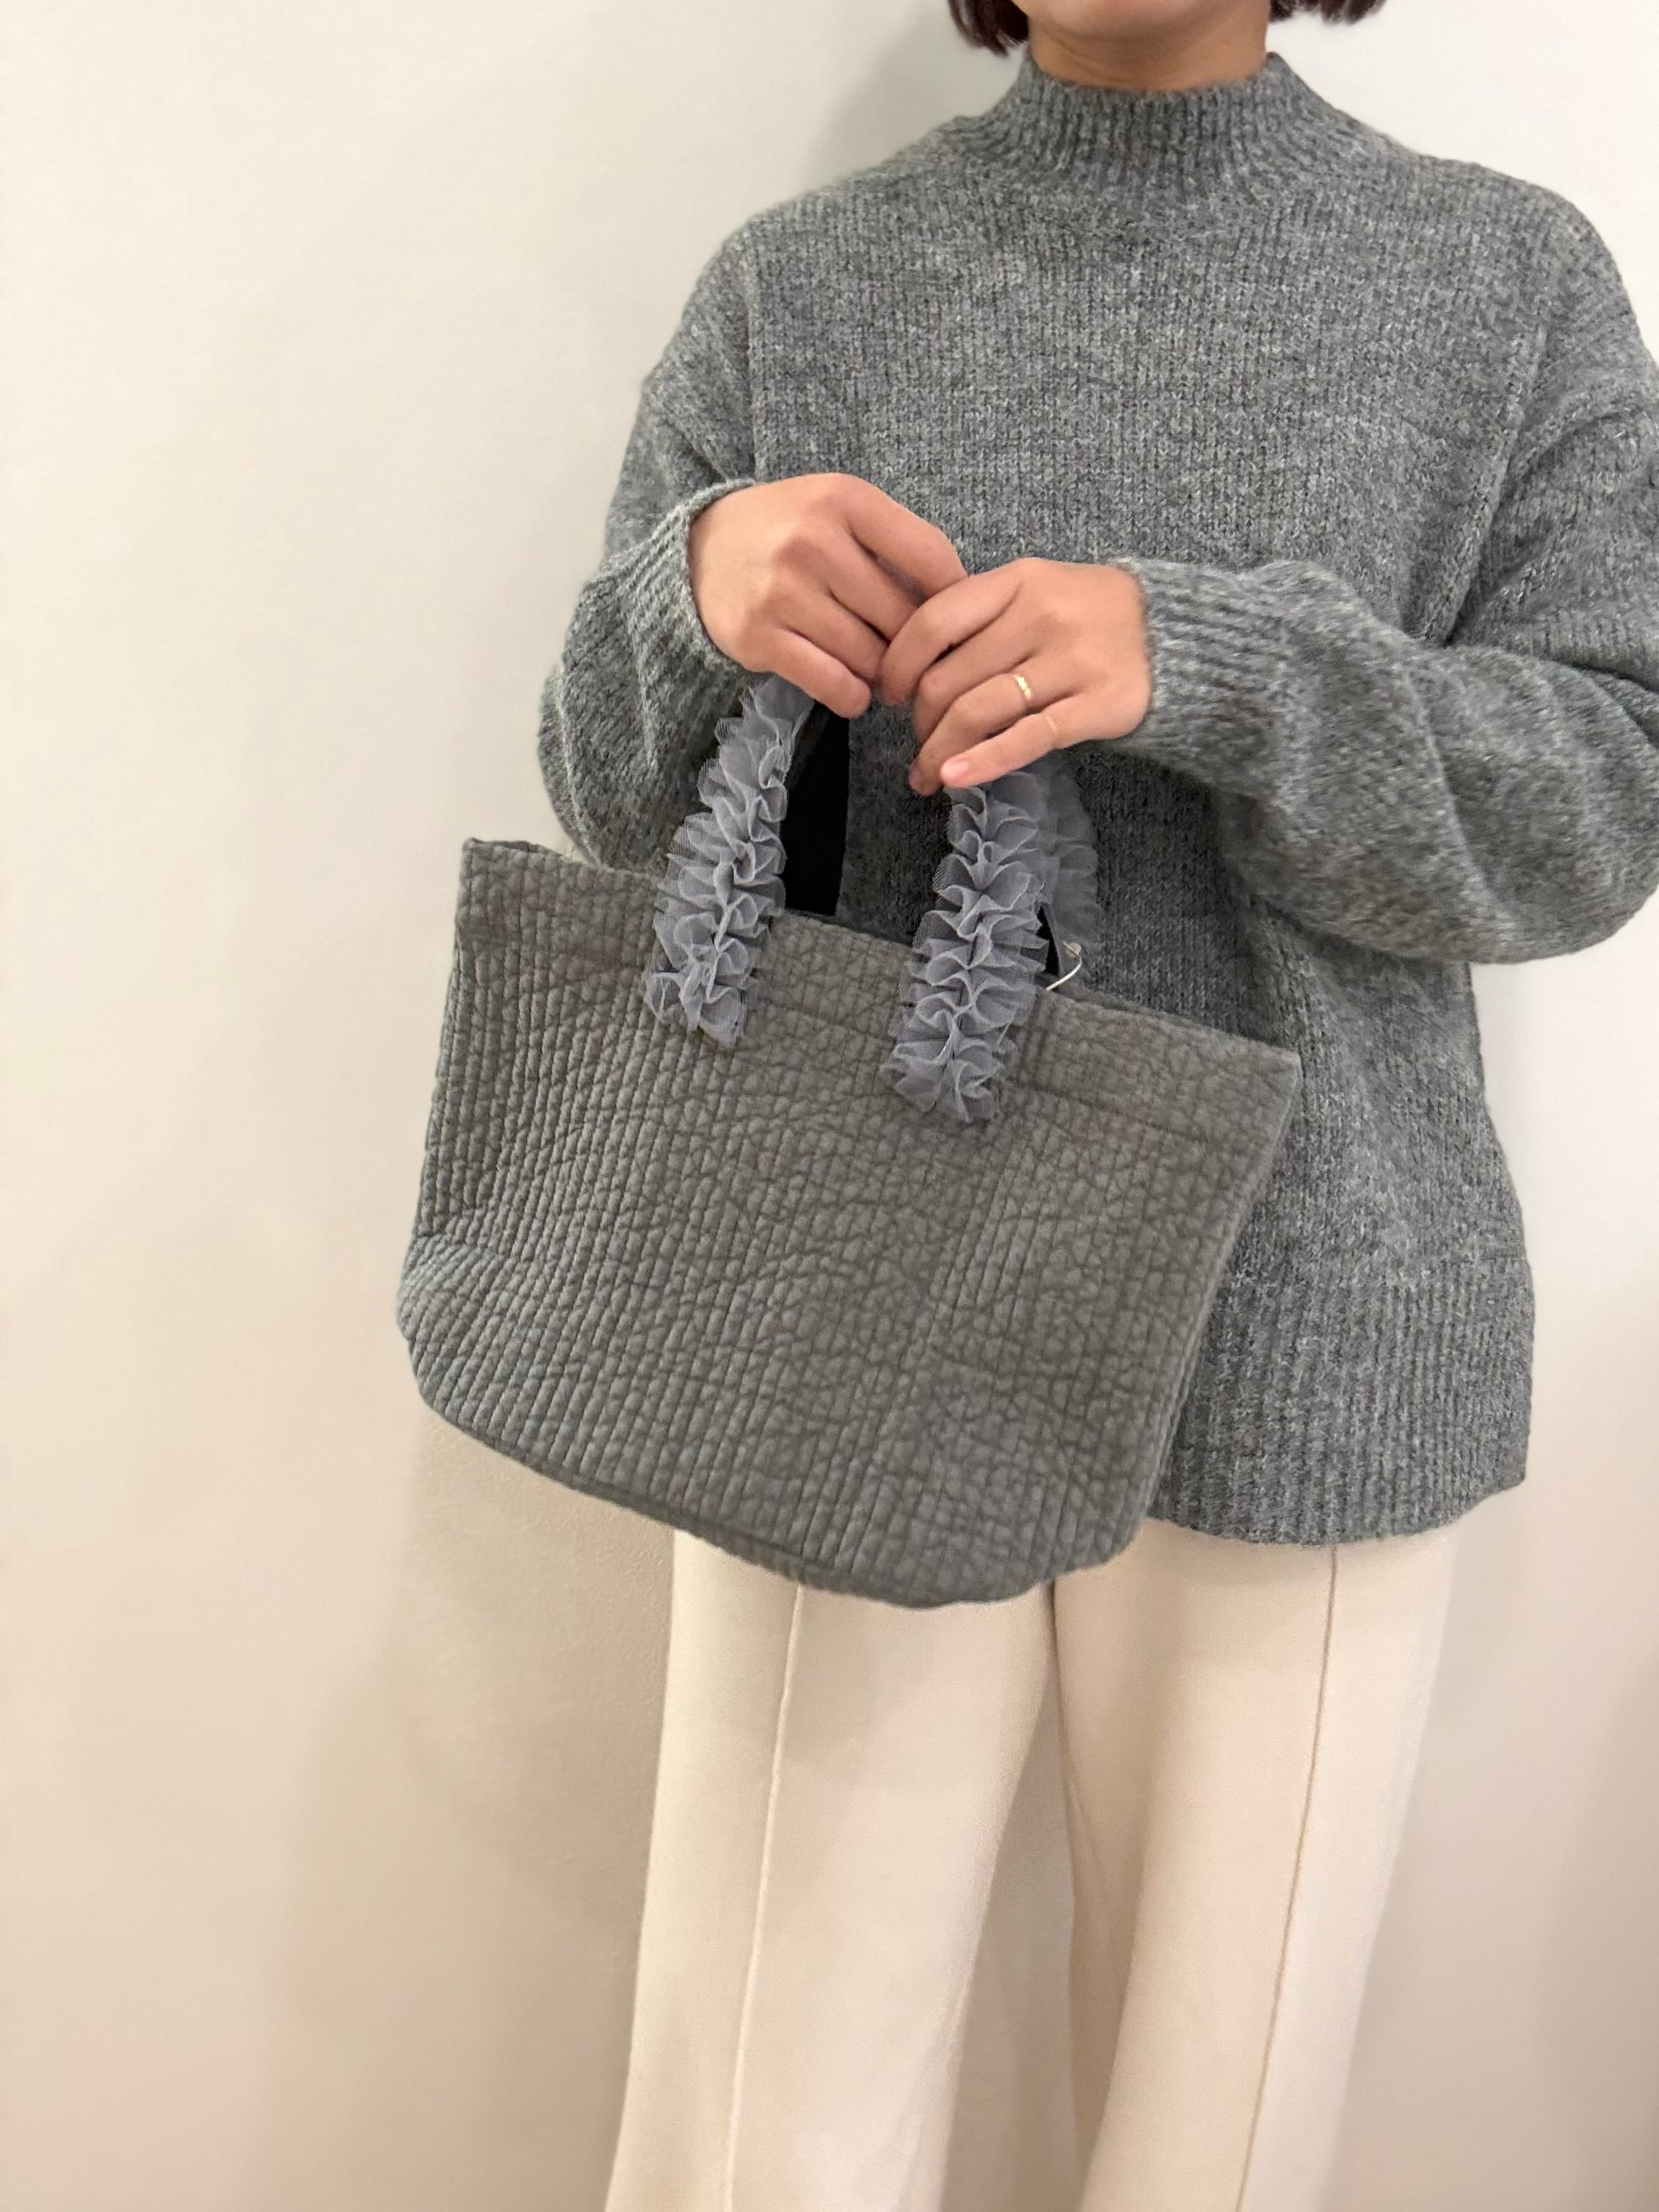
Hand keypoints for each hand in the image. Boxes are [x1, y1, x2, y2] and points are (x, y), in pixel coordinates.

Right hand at [687, 474, 967, 720]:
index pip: (932, 558)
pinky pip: (833, 685)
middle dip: (915, 647)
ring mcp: (782, 591)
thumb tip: (960, 602)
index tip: (953, 620)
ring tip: (879, 672)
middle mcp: (812, 541)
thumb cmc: (789, 531)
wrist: (700, 550)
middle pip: (903, 618)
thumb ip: (897, 543)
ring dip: (882, 675)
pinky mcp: (759, 637)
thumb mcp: (840, 510)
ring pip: (870, 657)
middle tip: (912, 659)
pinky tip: (852, 690)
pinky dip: (852, 697)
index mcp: (844, 499)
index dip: (954, 599)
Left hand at [872, 558, 1152, 793]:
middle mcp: (1041, 617)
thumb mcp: (1036, 590)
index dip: (899, 665)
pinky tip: (954, 780)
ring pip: (979, 712)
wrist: (1177, 632)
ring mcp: (1070, 662)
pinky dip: (983, 762)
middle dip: (919, 722)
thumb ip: (981, 614)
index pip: (933, 622)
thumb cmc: (1089, 614)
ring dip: (939, 752)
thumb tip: (910, 662)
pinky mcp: (1095, 706)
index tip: (889, 693)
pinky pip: (1026, 738)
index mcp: (1017, 581)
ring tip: (926, 776)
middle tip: (918, 744)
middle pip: (949, 679)